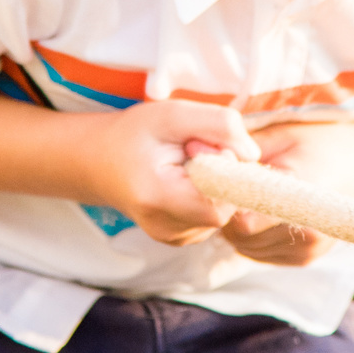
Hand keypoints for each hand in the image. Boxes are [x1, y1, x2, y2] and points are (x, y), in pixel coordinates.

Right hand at [80, 100, 263, 245]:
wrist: (100, 161)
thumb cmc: (135, 134)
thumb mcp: (173, 113)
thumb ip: (219, 124)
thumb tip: (253, 154)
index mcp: (158, 199)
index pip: (222, 199)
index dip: (223, 168)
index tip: (198, 145)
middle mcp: (166, 229)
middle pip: (226, 206)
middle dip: (221, 175)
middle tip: (192, 150)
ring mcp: (173, 238)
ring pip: (223, 212)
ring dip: (215, 185)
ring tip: (184, 165)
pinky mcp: (181, 238)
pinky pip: (213, 217)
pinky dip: (209, 195)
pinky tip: (185, 180)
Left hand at [219, 121, 353, 266]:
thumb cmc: (323, 138)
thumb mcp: (284, 133)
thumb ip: (243, 151)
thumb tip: (198, 153)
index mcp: (305, 197)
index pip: (242, 217)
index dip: (221, 196)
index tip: (211, 174)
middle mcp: (310, 233)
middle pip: (239, 236)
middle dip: (223, 210)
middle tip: (220, 179)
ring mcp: (308, 250)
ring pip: (243, 247)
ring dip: (234, 224)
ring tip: (239, 191)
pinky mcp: (304, 258)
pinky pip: (257, 252)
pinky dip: (249, 234)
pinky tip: (256, 207)